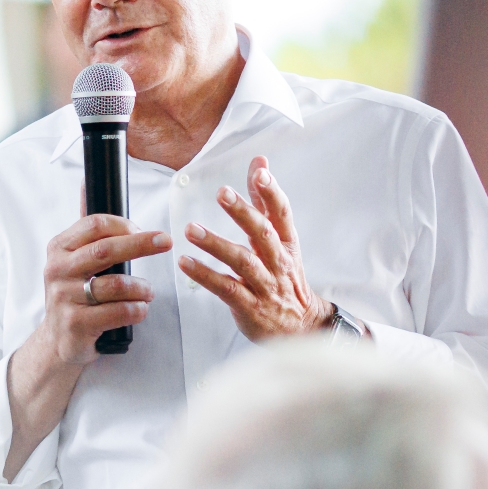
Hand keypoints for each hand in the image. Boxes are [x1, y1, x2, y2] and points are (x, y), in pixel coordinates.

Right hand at [4, 212, 170, 480]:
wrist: (58, 342)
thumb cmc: (74, 295)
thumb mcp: (74, 258)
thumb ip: (86, 226)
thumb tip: (87, 183)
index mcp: (59, 248)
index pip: (95, 225)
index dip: (125, 225)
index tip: (148, 230)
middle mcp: (57, 271)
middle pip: (106, 250)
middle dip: (141, 243)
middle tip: (166, 241)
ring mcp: (64, 299)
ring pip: (115, 285)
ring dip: (141, 287)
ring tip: (148, 291)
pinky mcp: (75, 326)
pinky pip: (117, 313)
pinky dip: (136, 310)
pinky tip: (139, 310)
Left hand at [178, 155, 329, 342]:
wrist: (301, 326)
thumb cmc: (285, 277)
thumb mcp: (280, 239)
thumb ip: (265, 201)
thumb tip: (260, 162)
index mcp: (286, 243)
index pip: (282, 213)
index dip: (272, 192)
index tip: (260, 172)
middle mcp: (278, 262)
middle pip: (263, 233)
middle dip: (243, 212)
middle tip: (222, 193)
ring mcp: (264, 285)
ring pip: (242, 261)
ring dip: (216, 244)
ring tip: (192, 230)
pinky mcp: (249, 306)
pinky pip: (226, 289)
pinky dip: (205, 275)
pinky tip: (186, 263)